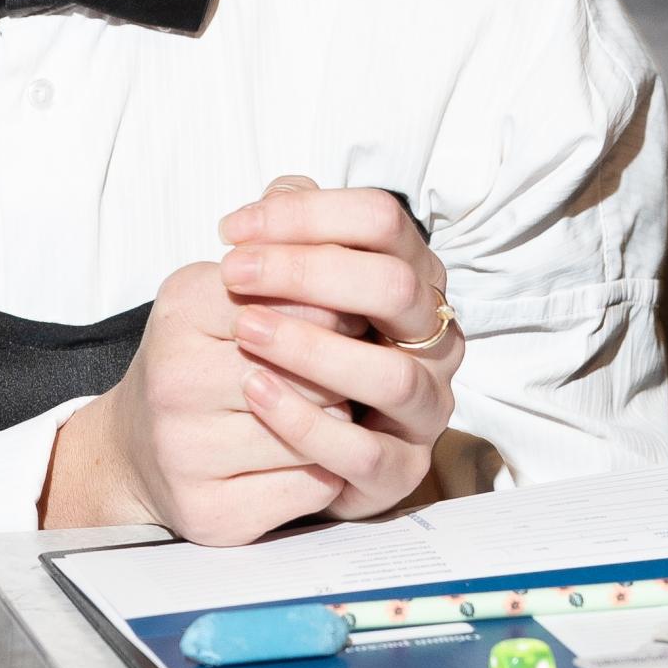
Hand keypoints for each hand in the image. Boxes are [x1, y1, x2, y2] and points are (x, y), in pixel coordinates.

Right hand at [38, 174, 460, 542]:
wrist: (137, 450)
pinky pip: (312, 488)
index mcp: (184, 305)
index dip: (339, 309)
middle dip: (345, 368)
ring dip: (342, 422)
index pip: (304, 295)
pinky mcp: (213, 514)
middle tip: (349, 368)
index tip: (347, 315)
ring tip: (332, 411)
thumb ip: (275, 229)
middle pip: (320, 367)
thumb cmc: (199, 358)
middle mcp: (176, 378)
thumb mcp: (223, 281)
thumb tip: (305, 190)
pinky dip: (328, 473)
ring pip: (323, 430)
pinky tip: (313, 456)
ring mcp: (189, 452)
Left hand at [217, 176, 461, 521]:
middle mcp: (433, 341)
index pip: (381, 221)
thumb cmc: (283, 346)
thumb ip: (290, 234)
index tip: (233, 229)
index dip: (308, 215)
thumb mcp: (285, 283)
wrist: (265, 443)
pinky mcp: (399, 473)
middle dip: (310, 270)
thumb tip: (280, 193)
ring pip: (393, 375)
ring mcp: (423, 409)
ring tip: (247, 332)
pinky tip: (256, 394)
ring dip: (313, 349)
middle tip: (234, 271)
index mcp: (412, 279)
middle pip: (394, 286)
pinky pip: (365, 452)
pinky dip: (307, 422)